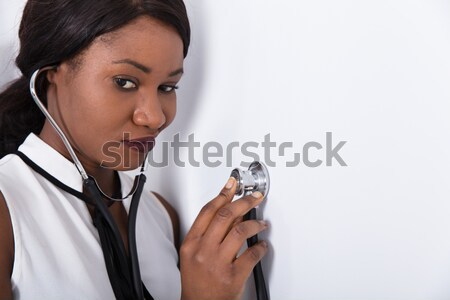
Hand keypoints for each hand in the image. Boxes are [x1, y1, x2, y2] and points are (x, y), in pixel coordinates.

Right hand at [180, 177, 267, 299]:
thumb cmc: (197, 282)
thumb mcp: (193, 254)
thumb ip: (208, 233)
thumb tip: (231, 213)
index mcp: (191, 243)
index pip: (208, 211)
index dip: (223, 194)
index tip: (232, 185)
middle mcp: (203, 251)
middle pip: (226, 216)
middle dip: (244, 202)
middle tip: (255, 197)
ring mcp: (218, 264)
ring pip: (240, 231)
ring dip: (255, 224)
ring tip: (262, 223)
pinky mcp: (233, 277)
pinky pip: (252, 254)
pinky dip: (261, 247)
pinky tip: (263, 246)